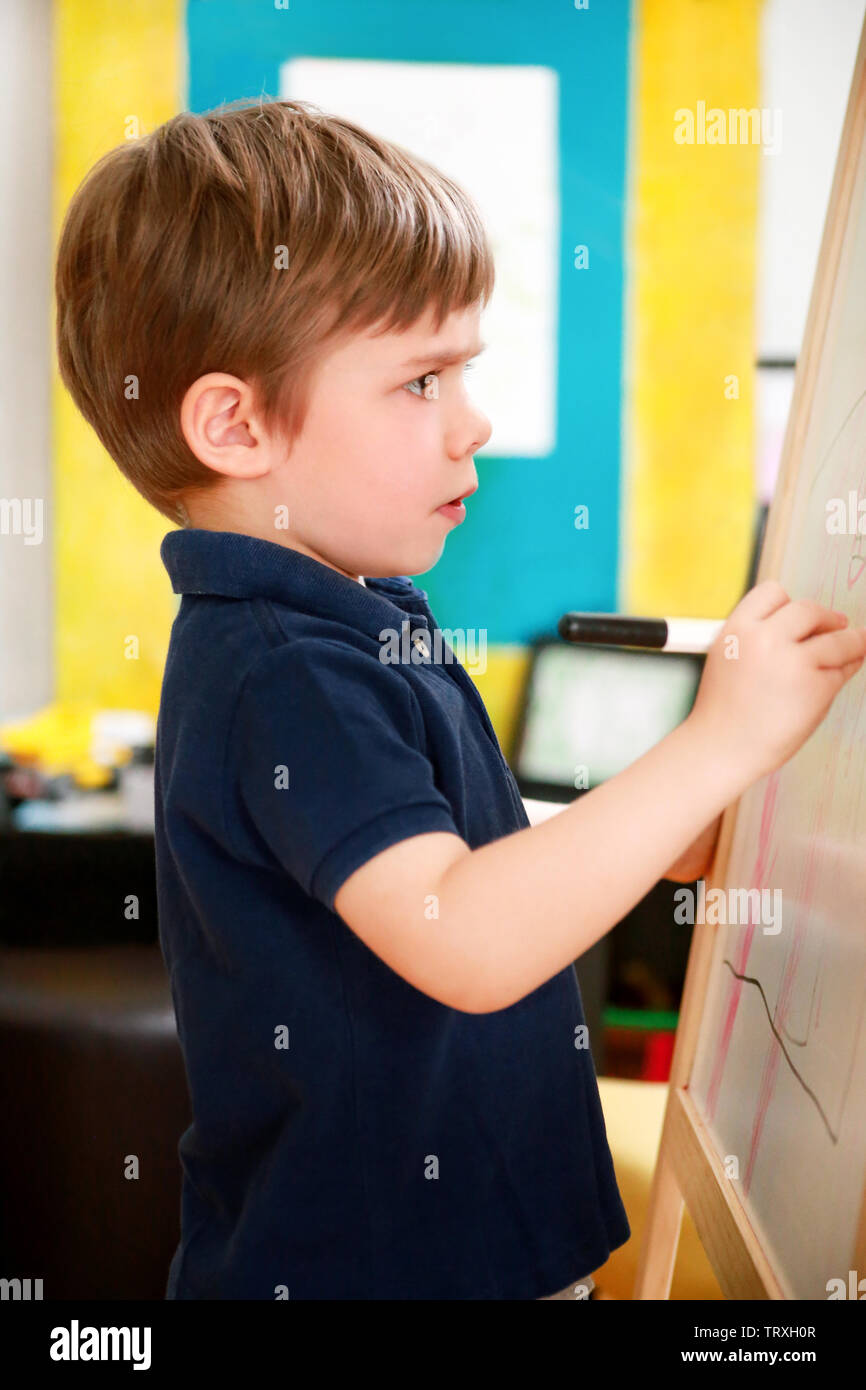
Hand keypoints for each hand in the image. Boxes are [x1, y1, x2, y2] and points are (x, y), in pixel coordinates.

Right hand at [686, 580, 865, 784]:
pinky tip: (844, 672)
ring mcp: (792, 661)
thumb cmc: (724, 711)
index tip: (800, 614)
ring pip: (837, 639)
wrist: (721, 749)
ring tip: (859, 644)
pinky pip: (841, 670)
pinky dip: (846, 670)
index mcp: (737, 629)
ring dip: (853, 641)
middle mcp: (764, 638)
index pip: (772, 593)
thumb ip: (760, 638)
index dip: (789, 603)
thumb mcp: (729, 658)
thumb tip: (807, 629)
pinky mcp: (815, 686)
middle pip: (809, 609)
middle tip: (838, 624)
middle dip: (826, 617)